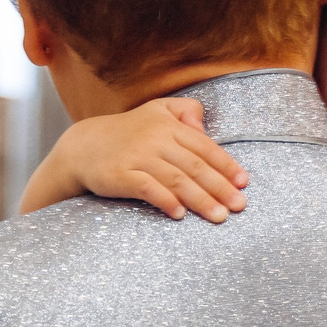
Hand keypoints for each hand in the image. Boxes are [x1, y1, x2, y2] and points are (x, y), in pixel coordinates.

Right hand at [42, 97, 247, 221]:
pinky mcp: (121, 175)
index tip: (243, 183)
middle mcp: (155, 139)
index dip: (226, 166)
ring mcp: (138, 157)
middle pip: (195, 166)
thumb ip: (186, 111)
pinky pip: (147, 189)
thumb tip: (204, 127)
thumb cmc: (128, 131)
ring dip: (200, 199)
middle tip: (239, 206)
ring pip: (176, 179)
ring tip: (219, 216)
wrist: (83, 146)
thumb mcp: (157, 110)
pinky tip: (180, 214)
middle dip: (220, 187)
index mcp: (168, 125)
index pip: (204, 147)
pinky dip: (165, 200)